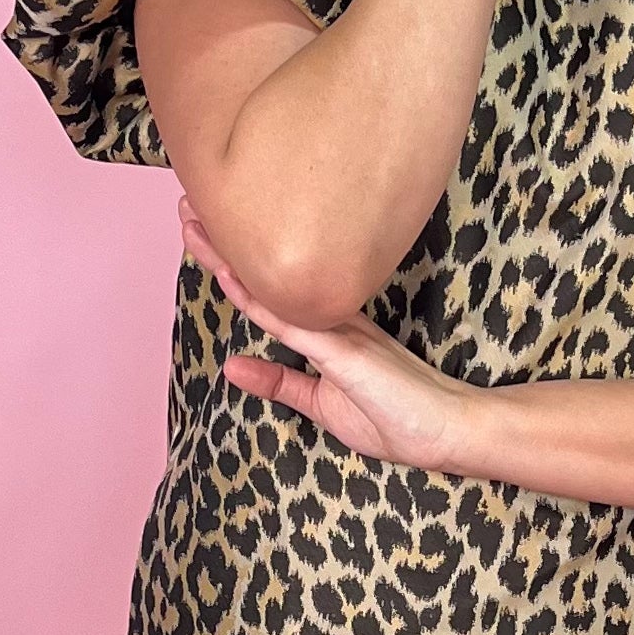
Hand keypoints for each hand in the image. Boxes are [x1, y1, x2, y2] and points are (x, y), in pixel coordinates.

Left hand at [184, 198, 498, 476]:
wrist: (448, 430)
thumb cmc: (395, 418)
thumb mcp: (321, 404)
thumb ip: (280, 384)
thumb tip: (232, 367)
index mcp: (325, 326)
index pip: (268, 289)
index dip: (231, 262)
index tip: (200, 232)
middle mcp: (329, 316)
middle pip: (267, 274)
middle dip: (222, 242)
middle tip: (186, 204)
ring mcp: (337, 330)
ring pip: (273, 287)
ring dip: (229, 257)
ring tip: (194, 223)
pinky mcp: (346, 351)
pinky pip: (294, 322)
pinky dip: (260, 300)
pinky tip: (230, 278)